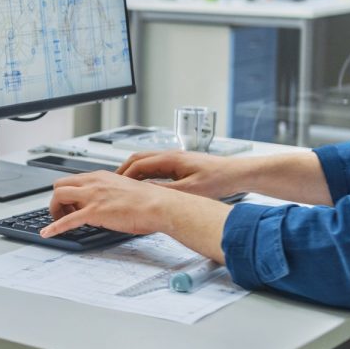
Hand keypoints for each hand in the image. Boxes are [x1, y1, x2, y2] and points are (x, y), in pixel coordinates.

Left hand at [41, 171, 174, 237]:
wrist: (159, 205)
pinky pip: (67, 220)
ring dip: (55, 210)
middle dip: (58, 200)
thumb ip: (110, 194)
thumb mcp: (124, 191)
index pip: (74, 180)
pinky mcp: (94, 212)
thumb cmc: (149, 201)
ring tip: (59, 222)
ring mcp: (93, 196)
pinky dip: (54, 227)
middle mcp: (94, 183)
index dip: (69, 194)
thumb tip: (106, 204)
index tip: (70, 204)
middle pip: (60, 185)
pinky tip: (47, 233)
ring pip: (59, 196)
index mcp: (101, 177)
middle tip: (64, 213)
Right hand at [117, 151, 246, 199]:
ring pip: (146, 162)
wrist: (236, 173)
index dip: (124, 175)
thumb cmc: (218, 178)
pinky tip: (145, 185)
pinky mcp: (180, 164)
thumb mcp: (190, 190)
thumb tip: (146, 193)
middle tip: (113, 184)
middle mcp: (171, 155)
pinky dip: (145, 175)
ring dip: (134, 172)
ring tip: (125, 185)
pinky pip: (156, 167)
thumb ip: (167, 191)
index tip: (115, 186)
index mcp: (170, 158)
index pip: (138, 164)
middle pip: (138, 158)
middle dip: (123, 171)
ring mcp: (175, 158)